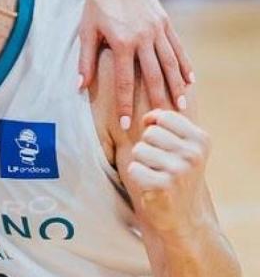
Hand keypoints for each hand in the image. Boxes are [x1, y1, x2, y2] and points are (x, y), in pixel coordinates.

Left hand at [78, 0, 192, 128]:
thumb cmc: (94, 5)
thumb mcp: (86, 32)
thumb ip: (85, 61)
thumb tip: (80, 88)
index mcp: (122, 42)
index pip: (126, 81)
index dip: (126, 104)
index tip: (127, 124)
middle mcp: (143, 37)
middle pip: (154, 75)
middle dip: (158, 99)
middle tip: (163, 120)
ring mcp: (157, 28)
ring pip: (170, 62)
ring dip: (177, 85)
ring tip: (182, 104)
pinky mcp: (164, 21)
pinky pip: (177, 46)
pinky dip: (184, 63)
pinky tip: (190, 79)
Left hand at [126, 110, 210, 236]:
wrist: (184, 217)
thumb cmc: (176, 175)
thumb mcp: (181, 146)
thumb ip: (166, 126)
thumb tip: (148, 117)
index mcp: (201, 140)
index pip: (163, 117)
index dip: (155, 128)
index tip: (163, 145)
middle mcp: (194, 154)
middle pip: (149, 133)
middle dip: (148, 147)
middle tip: (161, 165)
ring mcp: (180, 170)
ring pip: (139, 149)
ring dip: (142, 162)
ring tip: (157, 175)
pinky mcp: (164, 186)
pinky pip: (134, 168)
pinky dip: (137, 176)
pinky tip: (151, 186)